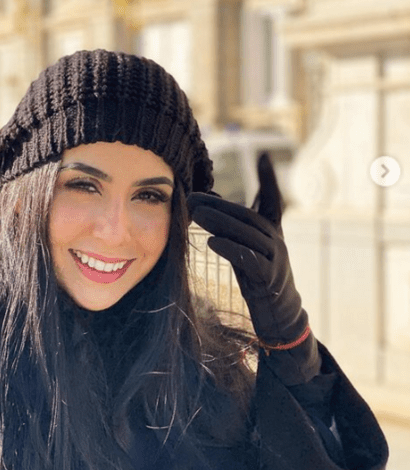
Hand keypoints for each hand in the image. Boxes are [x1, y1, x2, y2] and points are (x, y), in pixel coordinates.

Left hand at [187, 153, 320, 384]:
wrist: (278, 314)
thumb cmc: (258, 276)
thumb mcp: (245, 246)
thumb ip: (230, 224)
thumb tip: (206, 199)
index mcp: (271, 231)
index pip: (272, 199)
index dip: (268, 177)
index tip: (263, 155)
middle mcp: (276, 241)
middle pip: (248, 216)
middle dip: (220, 205)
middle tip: (192, 197)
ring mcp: (275, 260)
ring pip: (247, 235)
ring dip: (220, 222)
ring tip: (196, 213)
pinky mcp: (269, 279)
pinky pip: (249, 260)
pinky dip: (230, 248)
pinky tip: (211, 241)